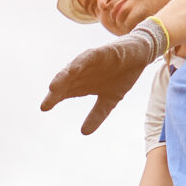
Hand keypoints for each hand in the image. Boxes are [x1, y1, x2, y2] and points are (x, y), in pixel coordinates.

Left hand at [41, 23, 164, 136]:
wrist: (140, 56)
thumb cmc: (122, 76)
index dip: (54, 99)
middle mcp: (82, 73)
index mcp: (82, 84)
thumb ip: (97, 115)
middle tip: (46, 104)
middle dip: (55, 93)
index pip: (63, 92)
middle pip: (64, 83)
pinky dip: (80, 63)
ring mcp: (90, 62)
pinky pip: (87, 57)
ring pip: (72, 69)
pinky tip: (73, 70)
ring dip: (63, 77)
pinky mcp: (101, 52)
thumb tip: (84, 132)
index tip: (44, 108)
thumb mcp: (110, 100)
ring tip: (53, 87)